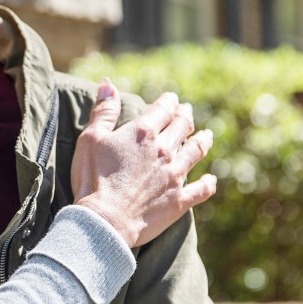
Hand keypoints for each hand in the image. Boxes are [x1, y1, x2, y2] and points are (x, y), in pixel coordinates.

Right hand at [70, 80, 215, 247]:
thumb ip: (103, 110)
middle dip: (185, 116)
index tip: (171, 99)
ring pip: (196, 152)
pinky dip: (208, 183)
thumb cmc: (92, 178)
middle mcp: (164, 150)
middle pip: (182, 126)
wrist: (104, 220)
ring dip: (202, 141)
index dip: (168, 101)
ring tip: (206, 135)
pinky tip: (211, 179)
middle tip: (186, 112)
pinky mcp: (179, 200)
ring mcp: (175, 175)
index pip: (162, 109)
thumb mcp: (91, 138)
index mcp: (143, 133)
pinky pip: (202, 189)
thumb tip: (108, 83)